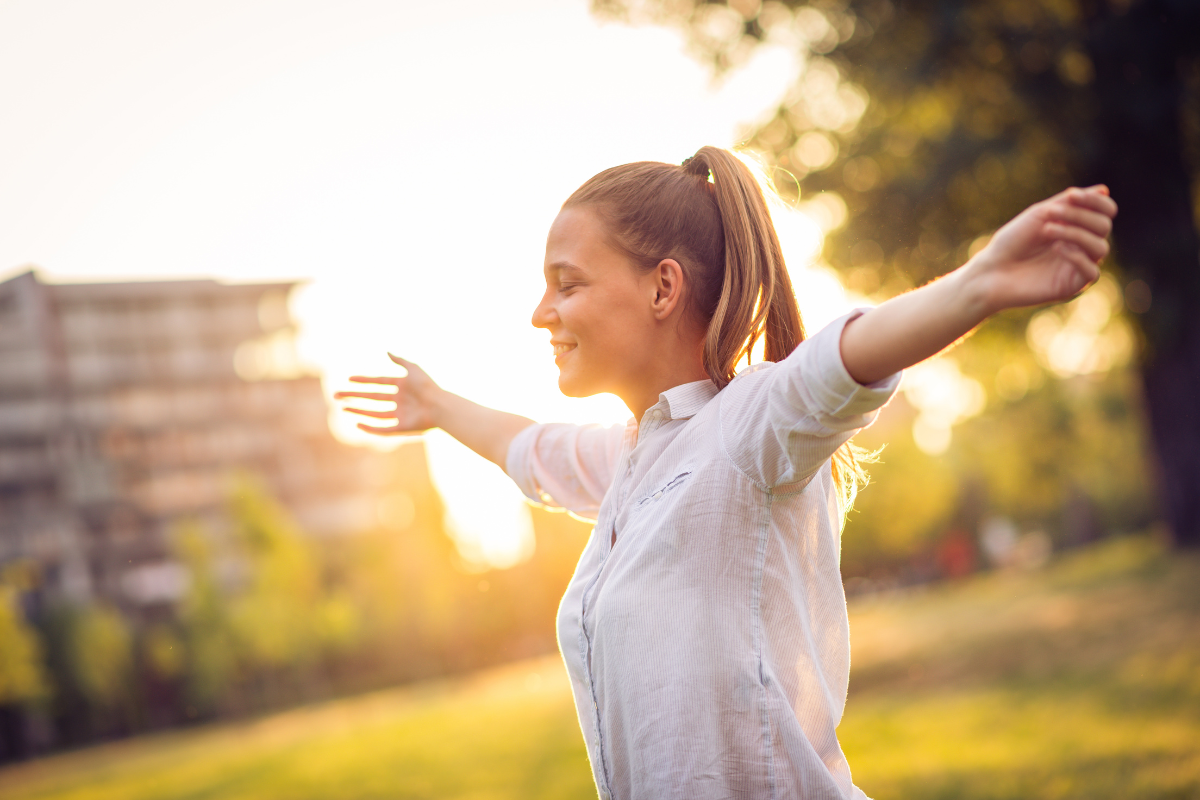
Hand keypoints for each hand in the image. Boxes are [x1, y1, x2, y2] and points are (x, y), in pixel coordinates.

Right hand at [333, 354, 440, 434]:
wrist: (440, 405)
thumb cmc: (428, 386)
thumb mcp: (413, 368)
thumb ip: (400, 360)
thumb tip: (387, 352)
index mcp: (402, 386)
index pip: (378, 382)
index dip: (363, 381)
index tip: (349, 379)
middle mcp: (399, 401)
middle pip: (372, 398)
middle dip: (354, 396)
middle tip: (336, 395)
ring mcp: (400, 414)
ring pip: (374, 413)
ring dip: (358, 410)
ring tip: (343, 407)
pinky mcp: (401, 428)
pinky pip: (382, 429)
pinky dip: (370, 428)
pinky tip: (358, 424)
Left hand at [967, 185, 1117, 314]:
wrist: (991, 271)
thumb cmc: (1012, 241)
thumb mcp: (1040, 215)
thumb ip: (1070, 202)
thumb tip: (1104, 190)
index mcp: (1077, 226)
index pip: (1105, 211)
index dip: (1094, 201)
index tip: (1071, 195)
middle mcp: (1082, 246)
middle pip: (1104, 226)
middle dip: (1080, 215)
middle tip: (1050, 214)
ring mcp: (1079, 266)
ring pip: (1100, 247)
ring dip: (1075, 234)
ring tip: (1047, 230)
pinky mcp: (1073, 286)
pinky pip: (1092, 272)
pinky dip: (1077, 257)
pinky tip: (1057, 249)